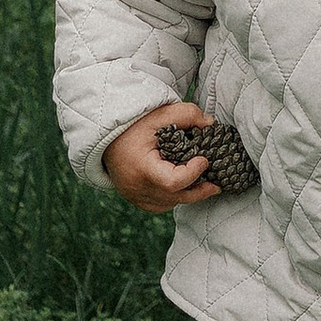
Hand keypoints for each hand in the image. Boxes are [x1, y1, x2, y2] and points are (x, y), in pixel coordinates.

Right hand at [103, 100, 224, 212]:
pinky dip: (172, 198)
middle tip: (216, 183)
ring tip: (203, 184)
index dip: (192, 173)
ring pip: (167, 204)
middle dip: (198, 191)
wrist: (104, 134)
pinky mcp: (133, 197)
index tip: (204, 159)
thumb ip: (187, 115)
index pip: (172, 182)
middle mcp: (135, 187)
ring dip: (186, 195)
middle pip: (173, 198)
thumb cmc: (132, 124)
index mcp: (141, 168)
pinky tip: (182, 188)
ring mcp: (133, 195)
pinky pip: (157, 205)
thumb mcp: (159, 114)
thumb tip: (210, 124)